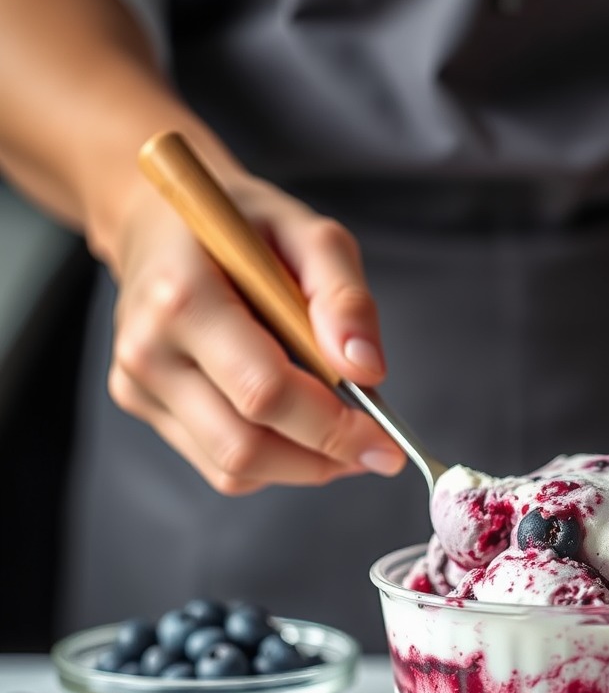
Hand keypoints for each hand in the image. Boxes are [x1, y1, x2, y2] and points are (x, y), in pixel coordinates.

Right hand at [107, 175, 405, 492]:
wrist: (164, 222)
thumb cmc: (243, 227)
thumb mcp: (310, 234)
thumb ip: (345, 298)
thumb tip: (367, 370)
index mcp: (183, 297)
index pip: (265, 391)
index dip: (333, 429)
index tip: (386, 443)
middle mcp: (148, 349)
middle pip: (245, 446)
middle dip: (323, 458)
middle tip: (375, 451)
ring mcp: (138, 385)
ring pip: (233, 470)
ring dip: (303, 467)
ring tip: (344, 438)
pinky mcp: (144, 407)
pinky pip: (220, 465)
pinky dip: (274, 461)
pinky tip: (301, 429)